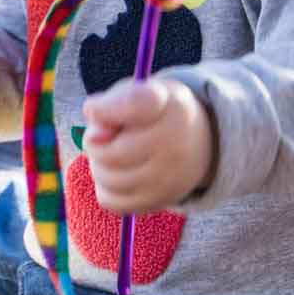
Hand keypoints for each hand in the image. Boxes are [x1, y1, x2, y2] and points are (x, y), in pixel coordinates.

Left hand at [81, 78, 217, 214]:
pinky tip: (118, 173)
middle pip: (109, 153)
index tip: (93, 108)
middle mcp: (176, 146)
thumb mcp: (141, 91)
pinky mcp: (158, 202)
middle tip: (103, 135)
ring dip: (98, 165)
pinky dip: (105, 187)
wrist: (200, 143)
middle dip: (94, 143)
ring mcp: (169, 180)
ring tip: (112, 152)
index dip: (104, 109)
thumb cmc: (158, 112)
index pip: (133, 105)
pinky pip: (110, 200)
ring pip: (106, 178)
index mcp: (172, 108)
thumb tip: (94, 137)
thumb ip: (113, 103)